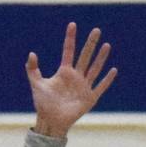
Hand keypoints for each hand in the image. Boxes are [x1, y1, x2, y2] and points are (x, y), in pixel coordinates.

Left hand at [27, 22, 116, 137]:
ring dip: (100, 57)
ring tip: (106, 45)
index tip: (72, 25)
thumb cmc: (43, 103)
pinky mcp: (90, 98)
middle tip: (96, 30)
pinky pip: (100, 87)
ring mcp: (84, 86)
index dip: (70, 38)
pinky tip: (113, 70)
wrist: (51, 121)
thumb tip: (32, 53)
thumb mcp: (36, 84)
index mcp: (64, 71)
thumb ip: (32, 69)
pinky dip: (107, 79)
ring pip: (94, 68)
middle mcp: (76, 76)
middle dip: (90, 43)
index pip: (68, 51)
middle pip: (85, 56)